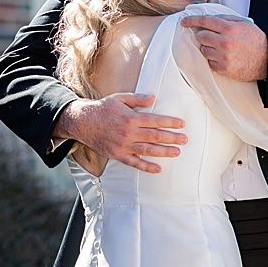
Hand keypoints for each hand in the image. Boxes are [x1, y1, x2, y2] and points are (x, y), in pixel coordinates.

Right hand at [57, 94, 186, 173]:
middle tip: (185, 140)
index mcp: (131, 118)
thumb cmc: (102, 109)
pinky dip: (146, 167)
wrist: (83, 122)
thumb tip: (153, 98)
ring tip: (177, 152)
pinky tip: (158, 168)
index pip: (156, 121)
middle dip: (172, 138)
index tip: (182, 124)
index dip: (170, 123)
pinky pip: (134, 163)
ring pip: (148, 150)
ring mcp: (123, 145)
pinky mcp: (118, 155)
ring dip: (164, 152)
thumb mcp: (119, 98)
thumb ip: (137, 99)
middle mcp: (129, 133)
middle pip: (155, 136)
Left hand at [182, 14, 267, 80]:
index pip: (204, 21)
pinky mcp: (223, 68)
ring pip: (203, 50)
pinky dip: (214, 60)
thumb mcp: (243, 23)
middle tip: (213, 37)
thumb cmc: (256, 40)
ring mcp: (223, 56)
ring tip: (221, 49)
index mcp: (229, 28)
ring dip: (209, 48)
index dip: (191, 20)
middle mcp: (224, 42)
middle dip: (204, 36)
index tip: (184, 21)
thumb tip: (208, 19)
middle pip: (201, 36)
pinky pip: (209, 62)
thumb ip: (226, 19)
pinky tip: (224, 57)